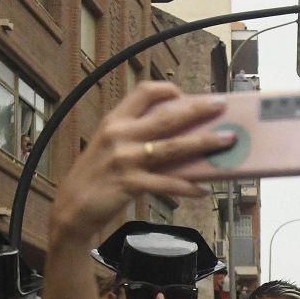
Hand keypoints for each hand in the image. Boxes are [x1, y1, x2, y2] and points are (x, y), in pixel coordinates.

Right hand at [49, 82, 233, 243]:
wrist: (71, 208)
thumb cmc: (95, 177)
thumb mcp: (109, 146)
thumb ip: (134, 135)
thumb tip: (175, 133)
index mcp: (115, 121)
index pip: (143, 92)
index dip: (168, 89)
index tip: (186, 94)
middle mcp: (120, 135)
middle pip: (167, 116)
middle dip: (198, 109)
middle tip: (221, 105)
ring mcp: (125, 159)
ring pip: (173, 147)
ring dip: (204, 143)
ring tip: (228, 140)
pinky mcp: (130, 184)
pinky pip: (167, 184)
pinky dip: (188, 187)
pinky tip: (203, 189)